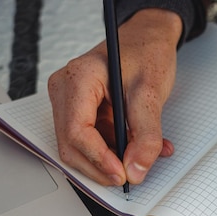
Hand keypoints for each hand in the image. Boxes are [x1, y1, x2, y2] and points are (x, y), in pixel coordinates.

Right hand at [47, 9, 181, 185]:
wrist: (148, 39)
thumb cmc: (146, 53)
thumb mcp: (151, 94)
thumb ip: (146, 135)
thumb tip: (136, 169)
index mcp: (78, 79)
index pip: (77, 131)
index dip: (98, 160)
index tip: (122, 175)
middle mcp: (65, 90)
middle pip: (71, 145)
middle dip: (101, 167)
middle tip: (130, 176)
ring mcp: (69, 102)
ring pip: (80, 148)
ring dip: (111, 161)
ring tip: (142, 157)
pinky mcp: (81, 111)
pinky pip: (92, 141)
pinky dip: (114, 152)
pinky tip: (137, 148)